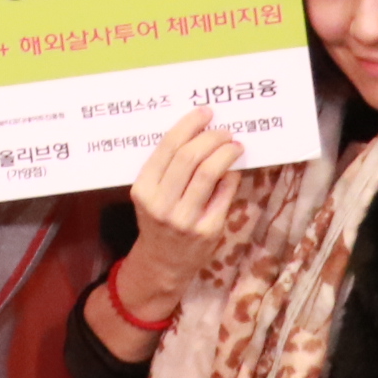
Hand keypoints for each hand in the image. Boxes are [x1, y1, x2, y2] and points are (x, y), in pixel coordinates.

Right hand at [119, 105, 245, 314]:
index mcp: (143, 190)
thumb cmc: (158, 221)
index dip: (189, 125)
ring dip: (225, 152)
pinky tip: (234, 169)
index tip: (205, 113)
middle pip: (190, 157)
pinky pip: (224, 193)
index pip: (167, 147)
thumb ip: (167, 168)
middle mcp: (161, 205)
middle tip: (223, 131)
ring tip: (234, 144)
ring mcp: (185, 219)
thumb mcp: (151, 195)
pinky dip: (231, 175)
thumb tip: (200, 132)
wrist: (162, 263)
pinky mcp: (207, 230)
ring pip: (209, 173)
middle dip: (211, 137)